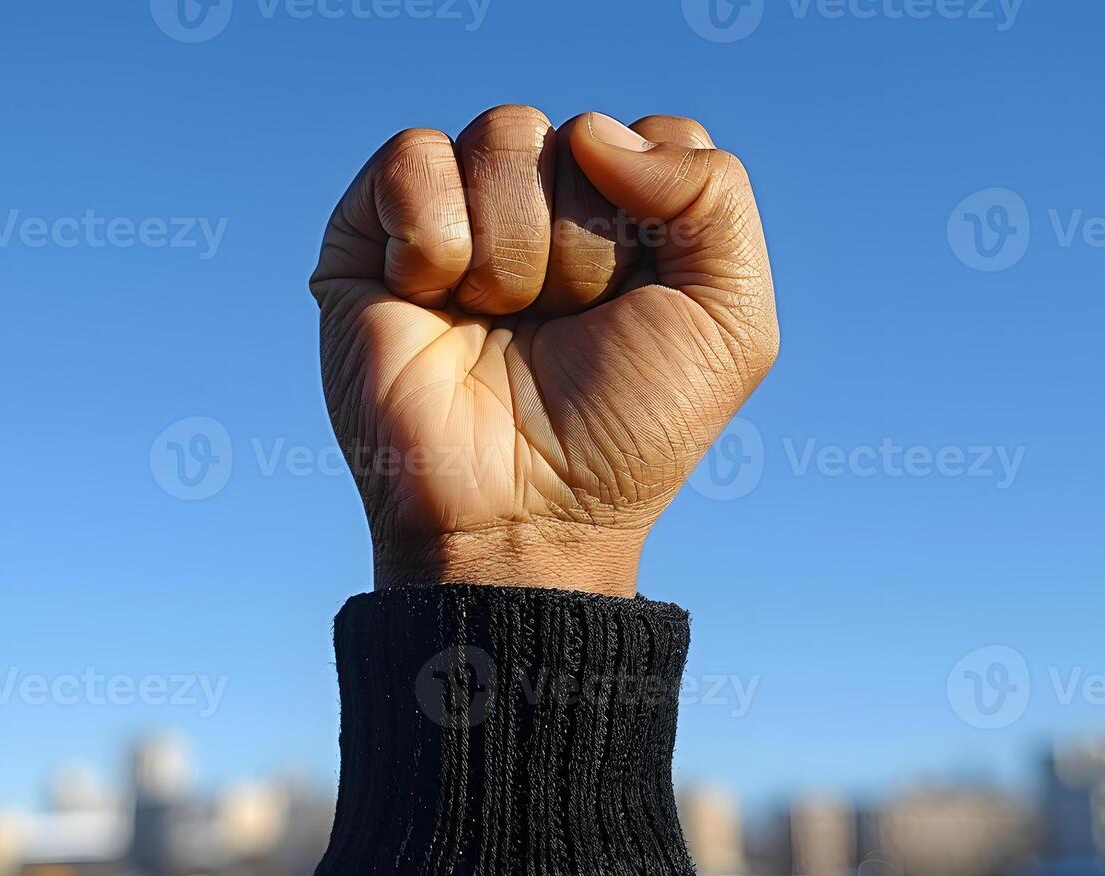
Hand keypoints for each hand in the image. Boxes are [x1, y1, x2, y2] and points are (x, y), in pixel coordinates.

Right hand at [313, 105, 778, 596]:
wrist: (522, 514)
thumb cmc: (625, 429)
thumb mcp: (731, 321)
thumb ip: (715, 193)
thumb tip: (593, 131)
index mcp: (627, 220)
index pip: (650, 139)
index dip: (652, 224)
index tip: (631, 309)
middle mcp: (542, 208)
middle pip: (577, 137)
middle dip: (582, 249)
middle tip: (558, 328)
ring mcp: (460, 216)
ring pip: (502, 137)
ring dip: (515, 251)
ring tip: (498, 323)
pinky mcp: (373, 235)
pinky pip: (413, 157)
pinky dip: (434, 236)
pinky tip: (434, 301)